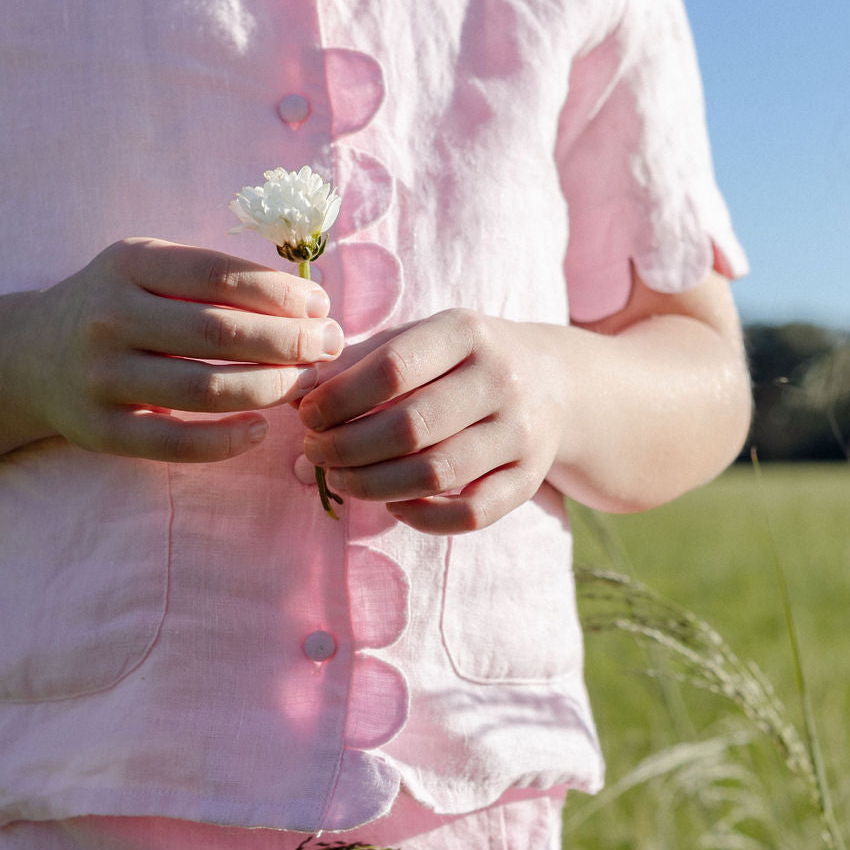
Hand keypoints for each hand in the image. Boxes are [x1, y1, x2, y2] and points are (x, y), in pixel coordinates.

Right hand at [21, 238, 343, 461]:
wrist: (29, 357)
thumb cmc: (117, 307)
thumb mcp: (149, 269)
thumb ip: (214, 278)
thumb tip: (309, 303)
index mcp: (129, 264)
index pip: (221, 275)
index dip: (282, 293)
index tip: (321, 306)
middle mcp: (111, 317)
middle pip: (219, 333)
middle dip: (289, 342)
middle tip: (328, 347)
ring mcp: (102, 377)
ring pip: (205, 390)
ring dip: (269, 389)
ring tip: (302, 385)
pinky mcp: (100, 431)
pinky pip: (176, 444)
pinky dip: (227, 442)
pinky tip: (259, 430)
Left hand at [297, 310, 564, 533]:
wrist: (554, 382)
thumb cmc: (462, 360)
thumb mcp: (420, 339)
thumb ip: (359, 362)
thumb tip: (296, 394)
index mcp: (467, 332)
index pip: (393, 368)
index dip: (339, 398)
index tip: (307, 415)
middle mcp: (501, 380)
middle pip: (411, 427)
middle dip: (348, 447)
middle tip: (314, 451)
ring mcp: (521, 433)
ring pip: (437, 474)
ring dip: (374, 485)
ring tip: (341, 479)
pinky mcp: (529, 479)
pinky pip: (470, 514)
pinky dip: (422, 517)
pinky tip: (392, 503)